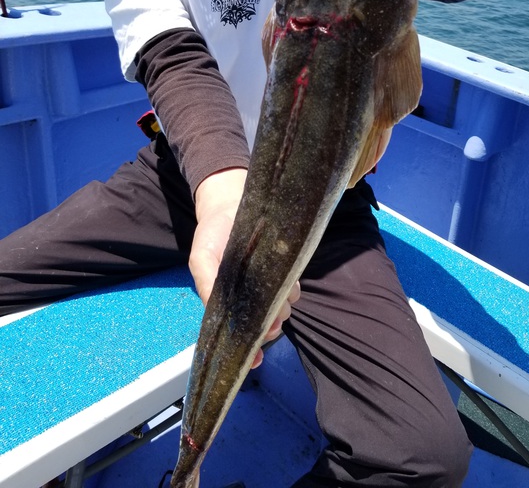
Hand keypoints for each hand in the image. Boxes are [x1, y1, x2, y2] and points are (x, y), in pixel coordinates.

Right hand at [190, 167, 299, 367]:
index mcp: (228, 302)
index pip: (240, 334)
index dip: (249, 351)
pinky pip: (294, 288)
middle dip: (270, 326)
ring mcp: (269, 285)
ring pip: (283, 309)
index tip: (256, 360)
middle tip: (272, 318)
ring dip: (283, 307)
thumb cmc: (212, 233)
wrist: (231, 202)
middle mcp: (251, 298)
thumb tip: (217, 312)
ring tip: (277, 291)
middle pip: (266, 325)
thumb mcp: (201, 258)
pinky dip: (293, 288)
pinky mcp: (285, 268)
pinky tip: (286, 276)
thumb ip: (207, 285)